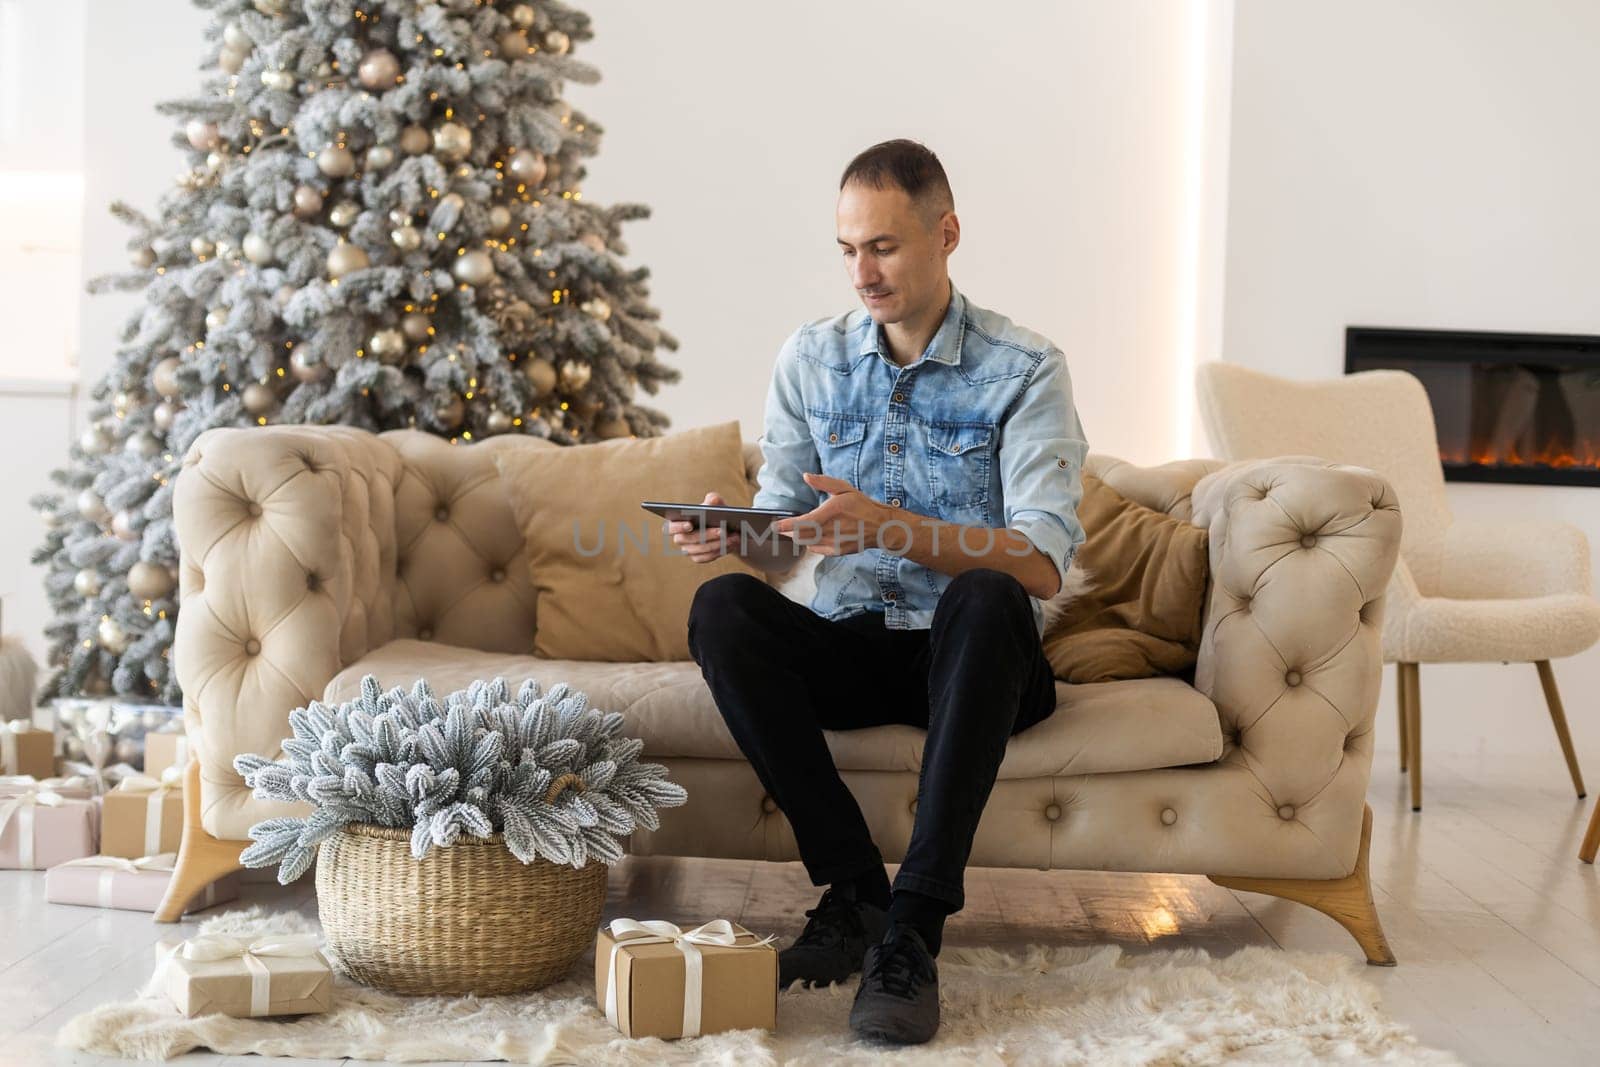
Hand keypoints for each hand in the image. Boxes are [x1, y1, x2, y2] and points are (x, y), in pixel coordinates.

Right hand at [666, 492, 738, 563]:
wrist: (726, 528)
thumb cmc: (715, 512)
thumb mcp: (716, 503)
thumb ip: (713, 499)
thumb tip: (713, 500)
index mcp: (677, 522)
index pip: (669, 528)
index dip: (677, 527)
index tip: (690, 525)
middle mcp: (680, 538)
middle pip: (687, 539)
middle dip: (706, 535)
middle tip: (722, 530)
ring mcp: (688, 550)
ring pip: (700, 549)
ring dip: (718, 543)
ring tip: (733, 537)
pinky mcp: (698, 557)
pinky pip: (707, 557)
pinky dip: (720, 550)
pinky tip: (731, 544)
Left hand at [772, 473, 895, 556]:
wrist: (880, 527)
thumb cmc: (861, 505)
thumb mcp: (844, 488)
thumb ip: (824, 482)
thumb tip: (806, 476)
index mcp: (833, 511)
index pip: (805, 522)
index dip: (787, 525)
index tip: (775, 525)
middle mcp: (833, 529)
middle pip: (801, 535)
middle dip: (788, 531)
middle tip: (780, 527)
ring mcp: (835, 542)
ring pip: (806, 542)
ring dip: (797, 537)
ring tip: (793, 530)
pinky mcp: (836, 551)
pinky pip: (815, 548)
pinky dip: (810, 542)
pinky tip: (812, 535)